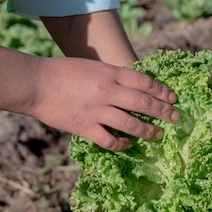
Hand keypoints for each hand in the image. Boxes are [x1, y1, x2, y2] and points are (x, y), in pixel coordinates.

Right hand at [33, 57, 179, 150]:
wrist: (35, 83)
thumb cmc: (63, 72)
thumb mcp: (93, 66)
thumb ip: (113, 76)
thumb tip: (135, 87)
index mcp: (110, 73)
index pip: (144, 82)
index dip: (162, 91)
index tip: (173, 97)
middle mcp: (107, 91)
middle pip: (143, 103)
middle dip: (164, 111)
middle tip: (176, 117)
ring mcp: (96, 111)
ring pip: (131, 124)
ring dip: (148, 131)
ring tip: (159, 135)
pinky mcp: (85, 127)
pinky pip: (110, 140)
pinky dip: (123, 144)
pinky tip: (129, 145)